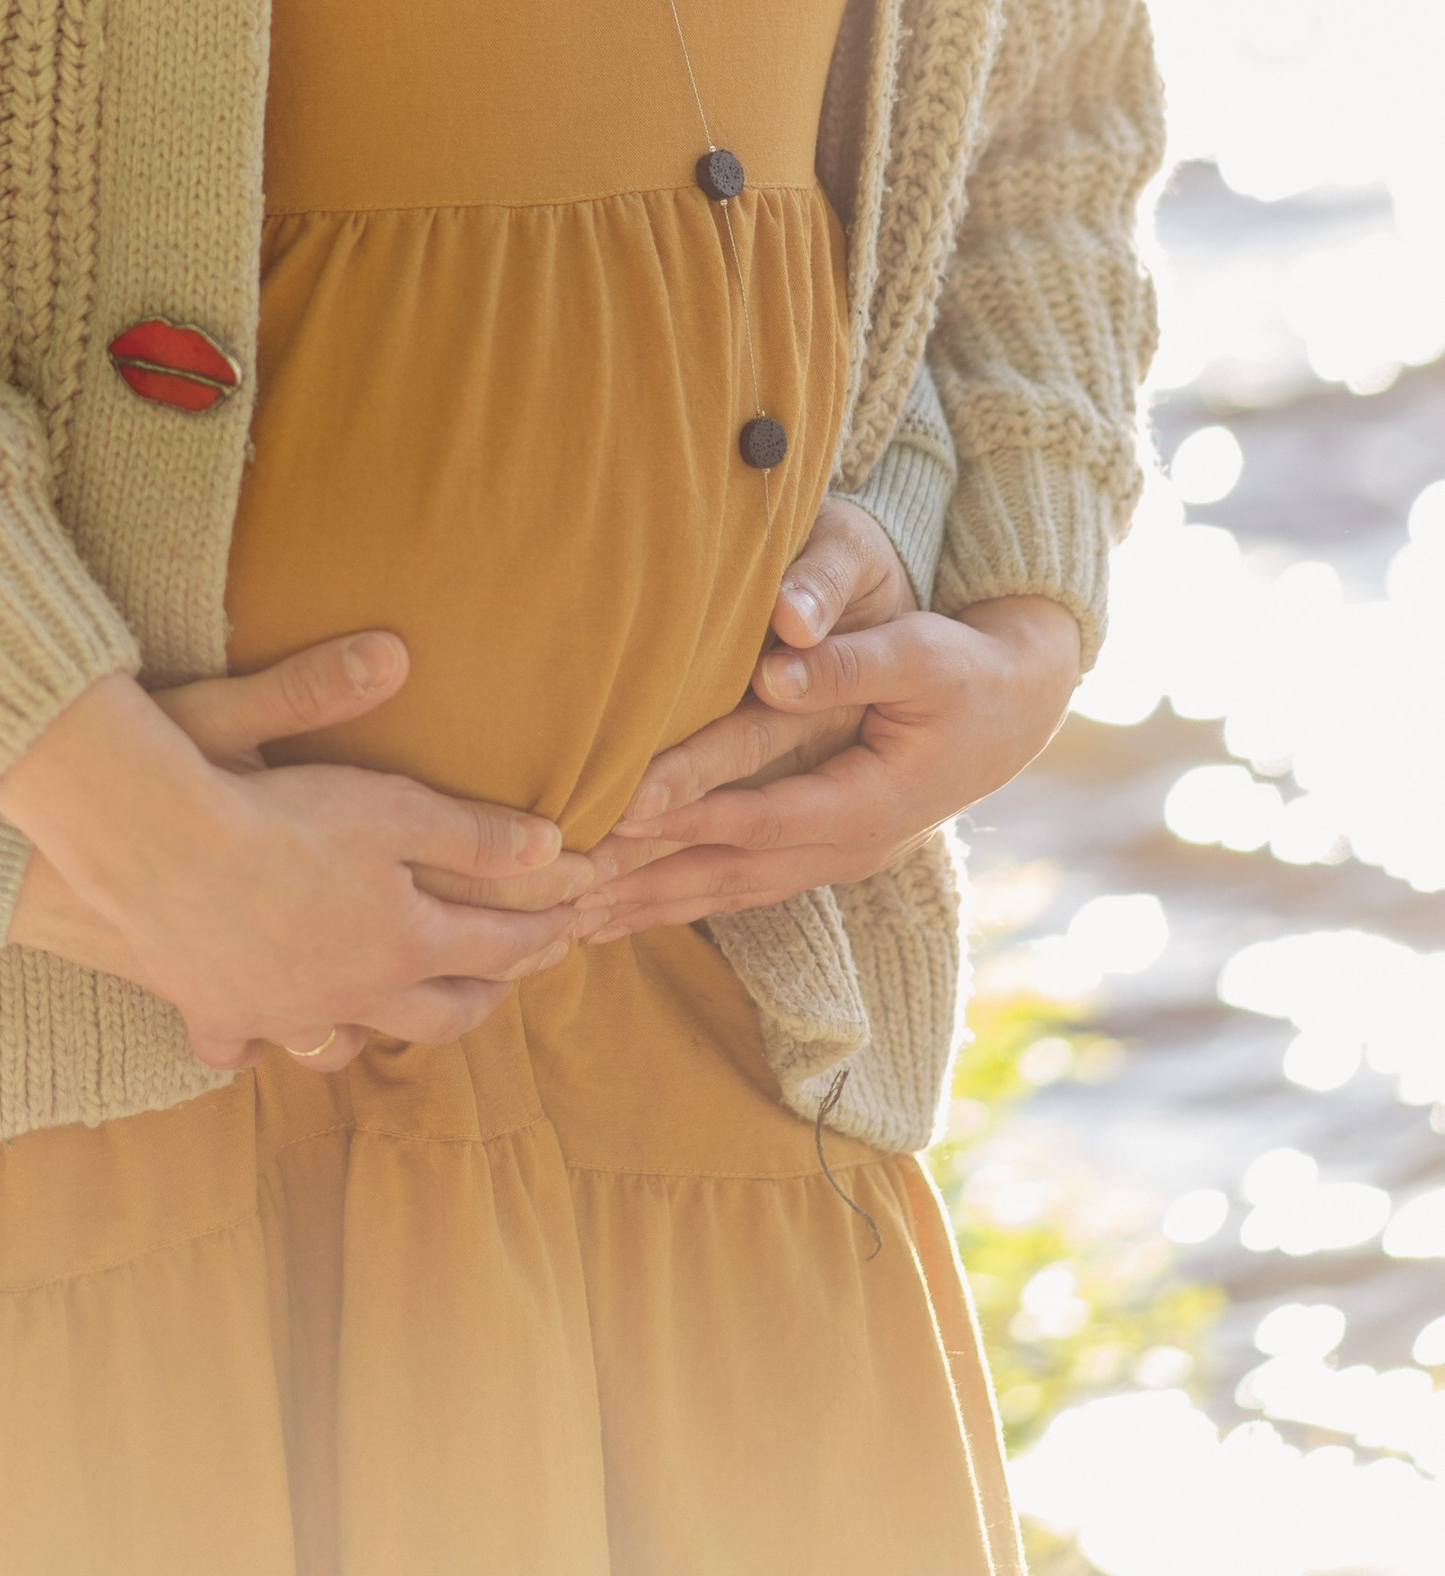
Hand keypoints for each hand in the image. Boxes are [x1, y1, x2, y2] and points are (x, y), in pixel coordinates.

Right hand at [0, 663, 579, 1074]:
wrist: (155, 844)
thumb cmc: (278, 812)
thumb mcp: (390, 805)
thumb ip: (471, 830)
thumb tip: (551, 846)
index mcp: (405, 945)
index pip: (496, 948)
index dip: (541, 935)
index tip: (572, 927)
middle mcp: (352, 996)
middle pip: (436, 1016)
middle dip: (478, 998)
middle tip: (501, 982)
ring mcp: (282, 1013)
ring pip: (344, 1045)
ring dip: (376, 1033)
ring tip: (389, 1015)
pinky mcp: (216, 1010)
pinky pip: (242, 1044)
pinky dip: (257, 1042)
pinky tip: (260, 1034)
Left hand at [569, 594, 1084, 937]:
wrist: (1014, 705)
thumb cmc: (964, 669)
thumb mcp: (921, 655)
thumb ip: (850, 663)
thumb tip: (778, 668)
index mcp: (867, 804)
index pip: (759, 817)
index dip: (689, 814)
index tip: (617, 814)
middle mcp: (845, 847)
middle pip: (728, 873)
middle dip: (643, 883)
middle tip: (561, 892)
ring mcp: (832, 859)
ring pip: (724, 892)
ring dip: (647, 906)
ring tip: (566, 919)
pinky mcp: (817, 851)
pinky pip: (734, 887)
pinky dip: (674, 900)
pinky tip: (618, 912)